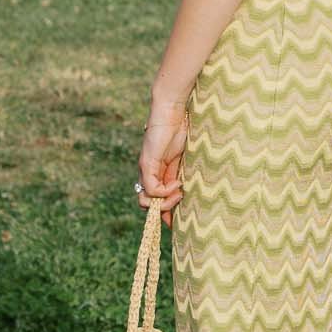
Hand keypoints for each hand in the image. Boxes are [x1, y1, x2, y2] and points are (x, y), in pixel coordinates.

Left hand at [139, 90, 188, 222]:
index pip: (154, 199)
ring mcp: (145, 169)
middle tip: (179, 205)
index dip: (164, 212)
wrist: (172, 110)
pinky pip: (151, 190)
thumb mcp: (184, 157)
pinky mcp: (146, 164)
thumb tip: (185, 190)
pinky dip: (164, 192)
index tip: (176, 222)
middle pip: (147, 204)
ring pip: (145, 201)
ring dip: (164, 203)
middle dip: (163, 212)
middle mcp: (148, 172)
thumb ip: (182, 172)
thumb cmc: (181, 128)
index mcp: (157, 171)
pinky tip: (177, 182)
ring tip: (179, 193)